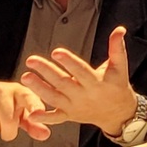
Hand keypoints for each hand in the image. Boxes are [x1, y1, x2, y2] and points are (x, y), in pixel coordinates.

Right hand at [0, 79, 51, 140]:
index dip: (34, 106)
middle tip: (6, 125)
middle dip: (8, 131)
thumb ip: (33, 124)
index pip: (29, 98)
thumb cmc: (2, 103)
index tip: (39, 113)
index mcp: (19, 92)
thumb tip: (45, 135)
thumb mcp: (19, 109)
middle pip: (8, 121)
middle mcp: (3, 91)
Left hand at [20, 25, 136, 137]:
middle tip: (31, 60)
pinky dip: (43, 118)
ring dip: (39, 88)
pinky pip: (55, 118)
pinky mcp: (69, 115)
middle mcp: (84, 95)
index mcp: (96, 83)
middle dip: (46, 71)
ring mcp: (75, 107)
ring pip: (55, 98)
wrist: (117, 112)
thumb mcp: (120, 66)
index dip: (69, 61)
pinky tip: (30, 114)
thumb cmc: (117, 85)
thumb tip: (120, 29)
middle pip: (62, 83)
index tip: (56, 52)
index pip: (80, 70)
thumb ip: (117, 47)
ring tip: (25, 77)